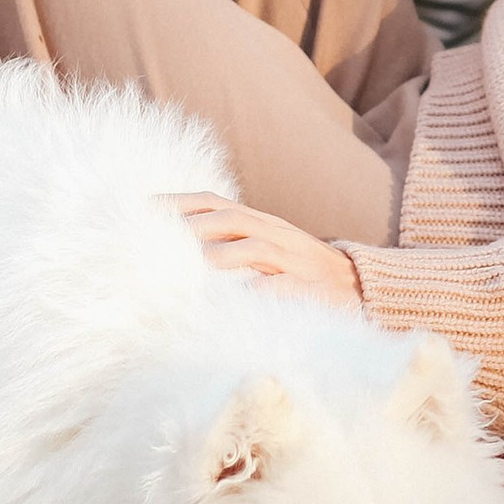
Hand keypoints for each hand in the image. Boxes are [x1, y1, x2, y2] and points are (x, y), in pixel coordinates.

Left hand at [172, 195, 364, 304]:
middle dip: (193, 227)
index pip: (215, 203)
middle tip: (157, 242)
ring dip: (222, 256)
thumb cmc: (301, 272)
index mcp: (262, 223)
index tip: (142, 210)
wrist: (361, 287)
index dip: (179, 203)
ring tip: (193, 268)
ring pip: (256, 248)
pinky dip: (262, 291)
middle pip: (231, 220)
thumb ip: (229, 244)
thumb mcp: (266, 250)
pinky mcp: (313, 290)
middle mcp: (277, 235)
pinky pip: (285, 287)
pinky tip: (239, 299)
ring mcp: (296, 261)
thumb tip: (176, 249)